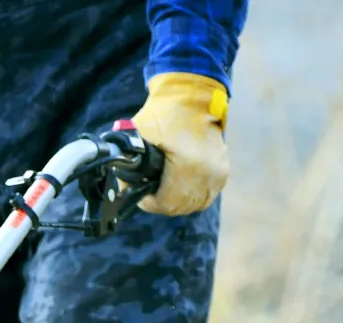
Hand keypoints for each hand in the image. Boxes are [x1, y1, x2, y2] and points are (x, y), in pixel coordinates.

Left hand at [130, 72, 229, 216]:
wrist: (193, 96)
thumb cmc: (164, 114)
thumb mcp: (138, 135)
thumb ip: (127, 164)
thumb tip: (119, 187)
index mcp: (187, 166)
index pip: (166, 204)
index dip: (149, 202)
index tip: (142, 193)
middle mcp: (206, 173)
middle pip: (180, 206)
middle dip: (162, 202)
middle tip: (151, 191)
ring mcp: (217, 173)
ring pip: (194, 205)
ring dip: (178, 201)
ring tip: (165, 189)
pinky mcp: (222, 171)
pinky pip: (206, 196)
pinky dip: (193, 195)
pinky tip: (181, 187)